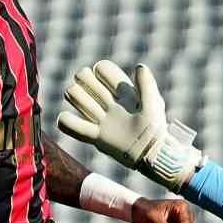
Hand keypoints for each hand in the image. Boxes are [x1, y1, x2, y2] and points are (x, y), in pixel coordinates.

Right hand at [58, 61, 203, 190]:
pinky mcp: (96, 137)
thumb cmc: (156, 130)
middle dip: (84, 80)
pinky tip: (70, 120)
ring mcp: (101, 119)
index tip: (115, 87)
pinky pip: (72, 126)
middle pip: (84, 77)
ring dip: (76, 97)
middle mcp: (110, 103)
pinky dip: (66, 122)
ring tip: (94, 112)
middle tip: (99, 97)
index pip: (102, 69)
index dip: (102, 71)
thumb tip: (139, 67)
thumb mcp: (154, 105)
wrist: (153, 156)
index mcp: (124, 92)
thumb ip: (147, 85)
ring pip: (75, 95)